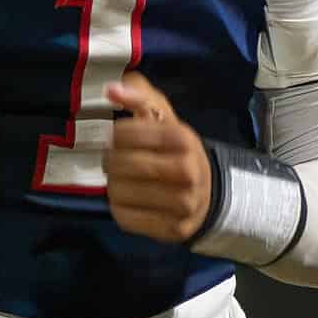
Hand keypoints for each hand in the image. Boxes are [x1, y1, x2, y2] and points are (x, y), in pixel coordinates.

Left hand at [102, 72, 212, 241]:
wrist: (206, 193)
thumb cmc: (177, 150)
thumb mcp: (165, 117)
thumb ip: (139, 95)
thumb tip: (111, 89)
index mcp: (183, 138)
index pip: (125, 133)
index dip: (114, 135)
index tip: (118, 138)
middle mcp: (187, 170)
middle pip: (122, 164)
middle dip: (111, 161)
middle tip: (114, 161)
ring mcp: (182, 203)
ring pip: (121, 192)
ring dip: (113, 185)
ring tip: (120, 180)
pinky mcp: (172, 228)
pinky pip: (127, 218)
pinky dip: (119, 208)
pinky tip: (127, 200)